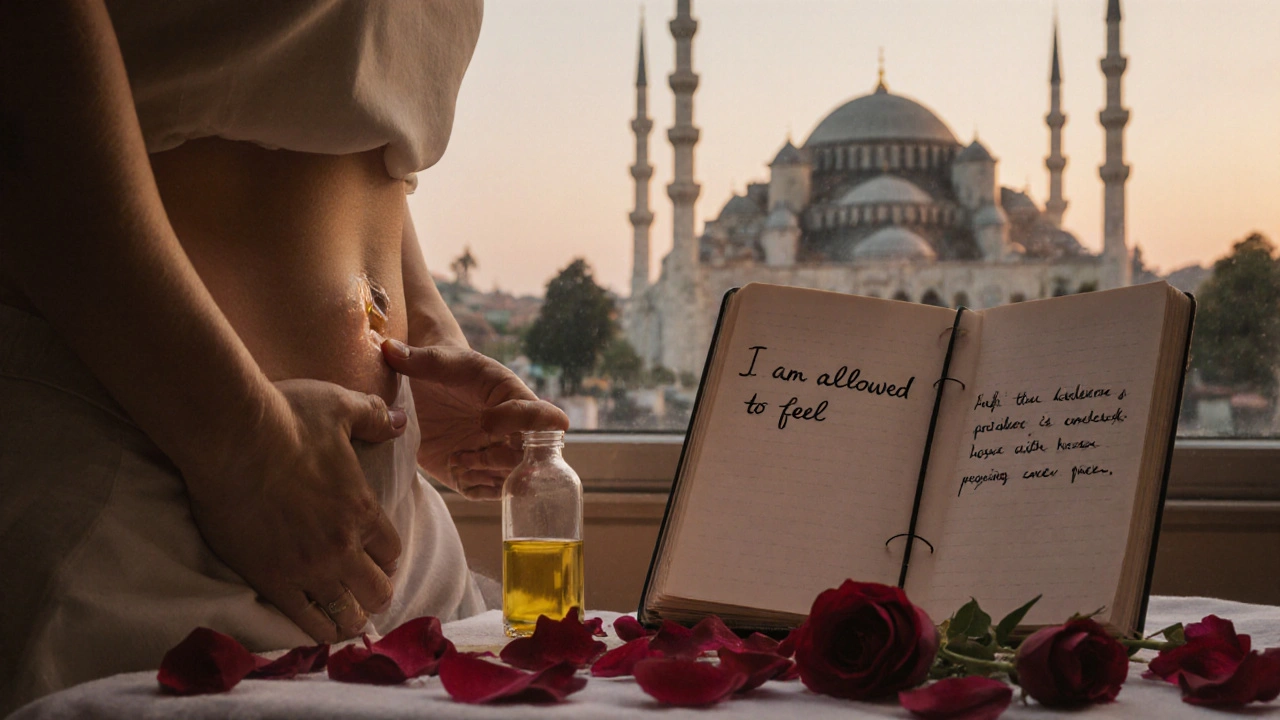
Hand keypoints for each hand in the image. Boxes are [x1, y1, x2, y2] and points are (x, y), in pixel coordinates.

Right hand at [182, 379, 406, 641]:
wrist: (231, 437)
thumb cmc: (287, 417)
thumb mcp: (339, 407)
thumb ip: (372, 417)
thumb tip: (398, 419)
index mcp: (363, 509)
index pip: (392, 551)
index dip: (385, 556)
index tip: (375, 557)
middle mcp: (343, 545)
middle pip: (377, 590)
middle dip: (374, 591)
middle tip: (361, 590)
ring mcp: (308, 567)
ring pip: (346, 613)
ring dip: (349, 616)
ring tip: (344, 618)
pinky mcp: (272, 580)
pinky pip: (304, 621)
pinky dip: (317, 629)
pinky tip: (318, 630)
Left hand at [381, 339, 569, 499]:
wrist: (427, 389)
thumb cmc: (439, 368)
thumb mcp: (433, 361)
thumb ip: (416, 358)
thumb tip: (389, 349)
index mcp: (511, 395)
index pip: (538, 413)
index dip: (524, 422)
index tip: (488, 421)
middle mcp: (513, 428)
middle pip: (530, 454)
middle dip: (500, 457)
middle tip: (467, 451)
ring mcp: (497, 451)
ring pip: (514, 477)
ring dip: (487, 474)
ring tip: (457, 459)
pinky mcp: (478, 471)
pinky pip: (490, 492)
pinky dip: (476, 487)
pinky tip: (454, 469)